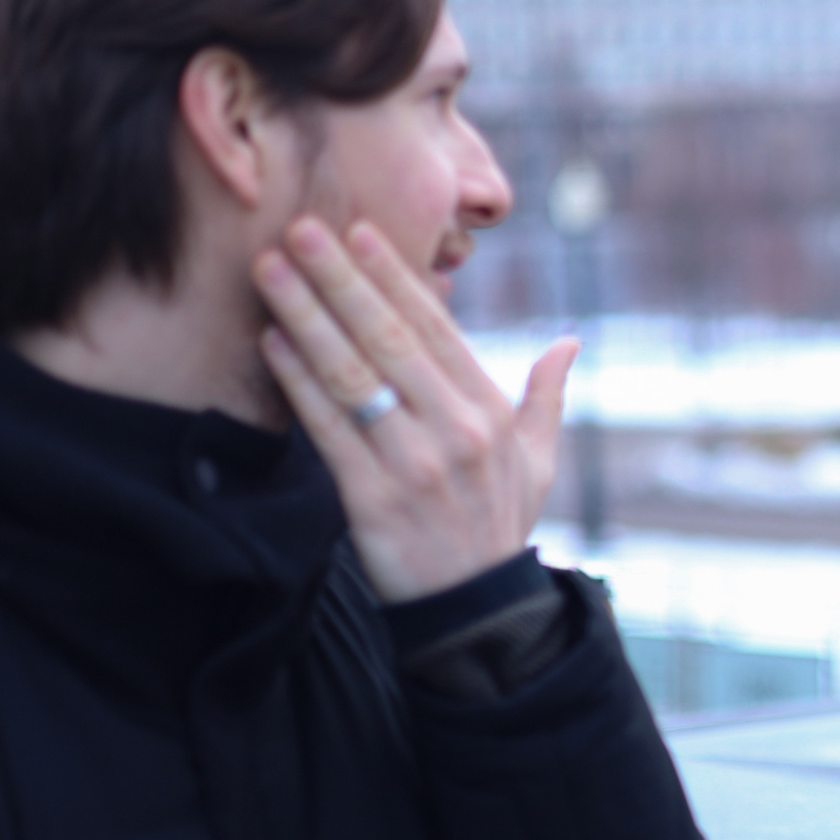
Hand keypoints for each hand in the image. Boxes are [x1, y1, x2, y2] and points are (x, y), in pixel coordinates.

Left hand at [253, 215, 576, 603]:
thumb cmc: (500, 526)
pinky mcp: (373, 499)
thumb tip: (568, 343)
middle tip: (301, 228)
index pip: (437, 328)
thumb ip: (548, 397)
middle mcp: (456, 431)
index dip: (395, 277)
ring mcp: (414, 464)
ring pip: (354, 375)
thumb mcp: (538, 461)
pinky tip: (271, 343)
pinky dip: (298, 383)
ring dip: (307, 316)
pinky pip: (329, 430)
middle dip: (342, 278)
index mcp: (490, 412)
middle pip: (389, 338)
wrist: (475, 612)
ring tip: (272, 270)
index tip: (360, 231)